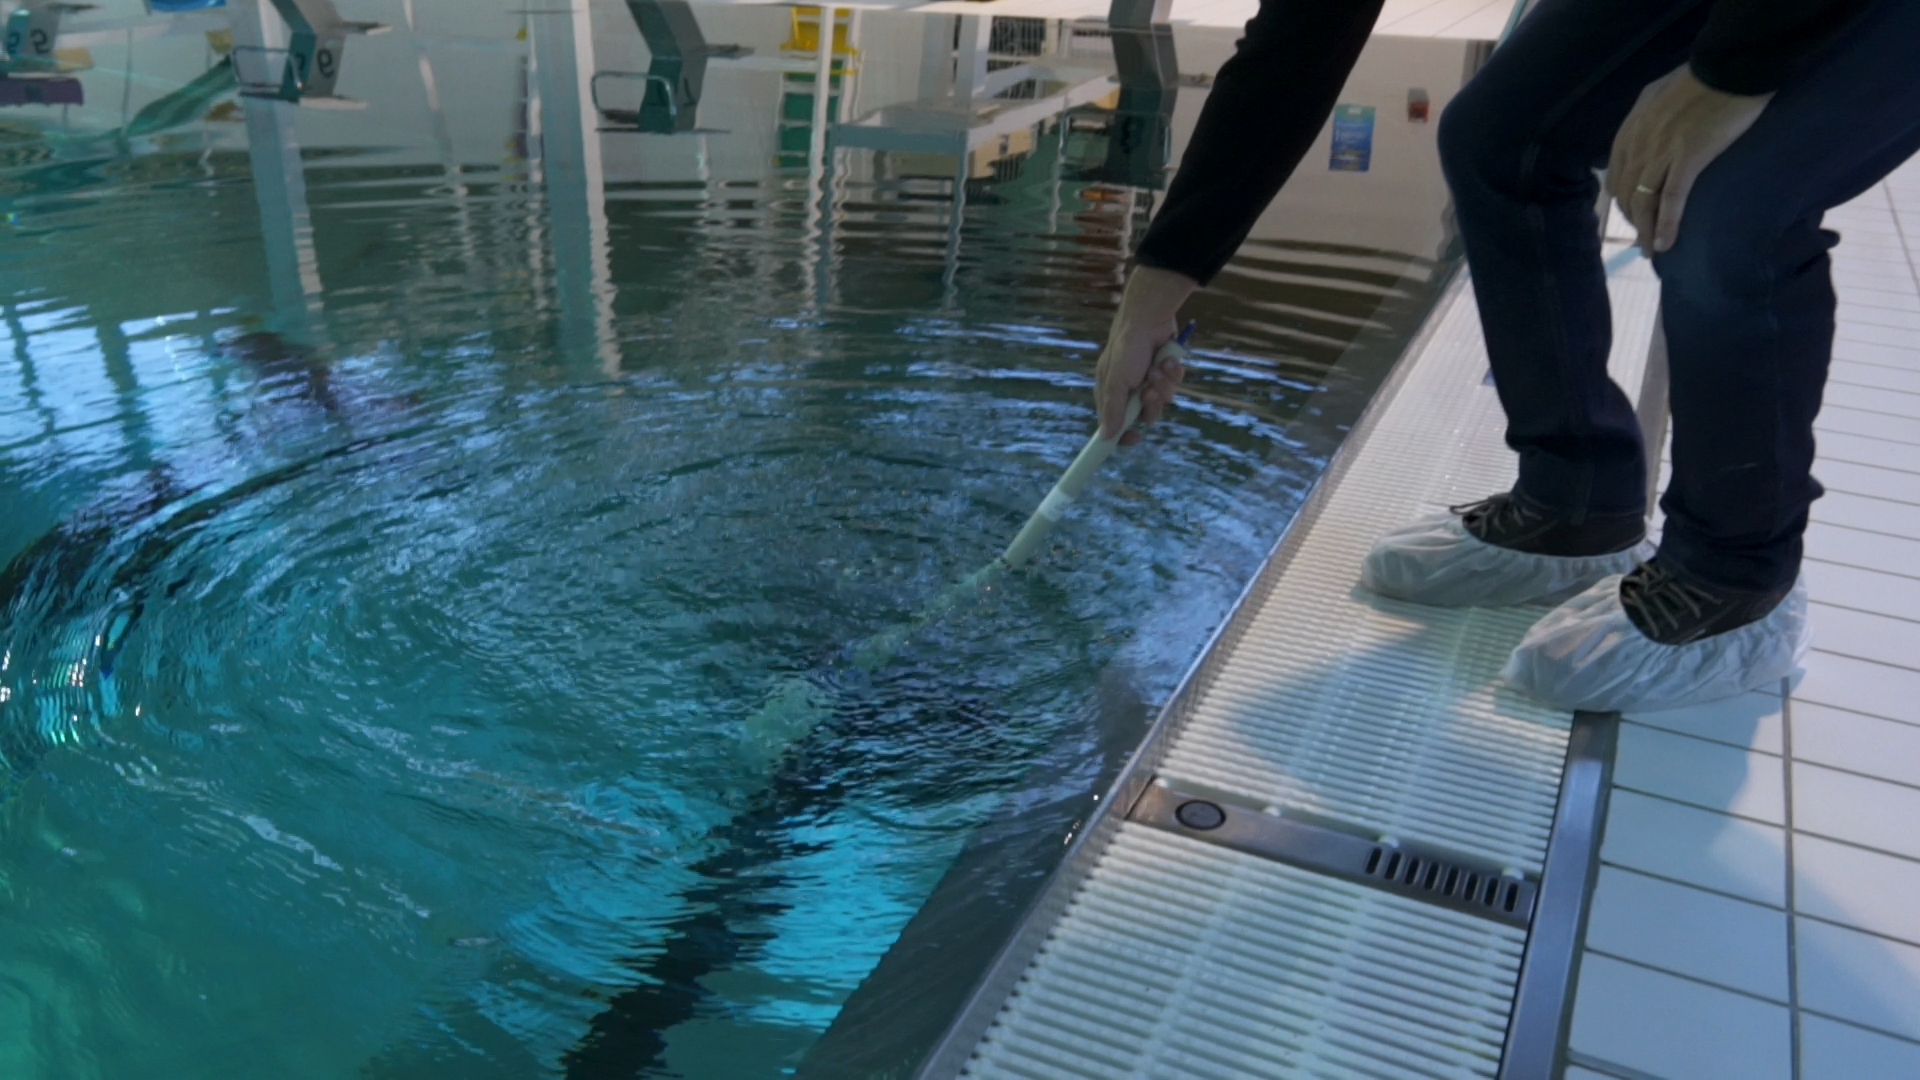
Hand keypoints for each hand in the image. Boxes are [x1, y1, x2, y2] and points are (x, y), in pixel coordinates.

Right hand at [1096, 266, 1196, 445]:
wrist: (1150, 318)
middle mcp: (1129, 389)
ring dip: (1162, 386)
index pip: (1115, 423)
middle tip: (1149, 390)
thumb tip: (1105, 436)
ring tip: (1158, 369)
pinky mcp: (1166, 372)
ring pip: (1162, 402)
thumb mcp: (1116, 381)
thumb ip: (1113, 410)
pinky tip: (1168, 361)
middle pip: (1144, 416)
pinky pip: (1174, 386)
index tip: (1135, 438)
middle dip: (1150, 404)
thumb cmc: (1127, 348)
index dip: (1124, 434)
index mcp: (1111, 392)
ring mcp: (1148, 380)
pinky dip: (1173, 374)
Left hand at [1607, 65, 1771, 253]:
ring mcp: (1661, 152)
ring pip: (1644, 202)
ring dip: (1645, 231)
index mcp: (1632, 128)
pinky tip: (1665, 243)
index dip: (1622, 199)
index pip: (1616, 174)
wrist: (1730, 67)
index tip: (1631, 214)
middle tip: (1642, 240)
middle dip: (1632, 221)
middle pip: (1627, 193)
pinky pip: (1670, 200)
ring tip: (1652, 250)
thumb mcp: (1661, 93)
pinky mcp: (1687, 159)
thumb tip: (1651, 128)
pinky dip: (1665, 225)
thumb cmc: (1705, 76)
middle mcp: (1638, 143)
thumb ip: (1650, 114)